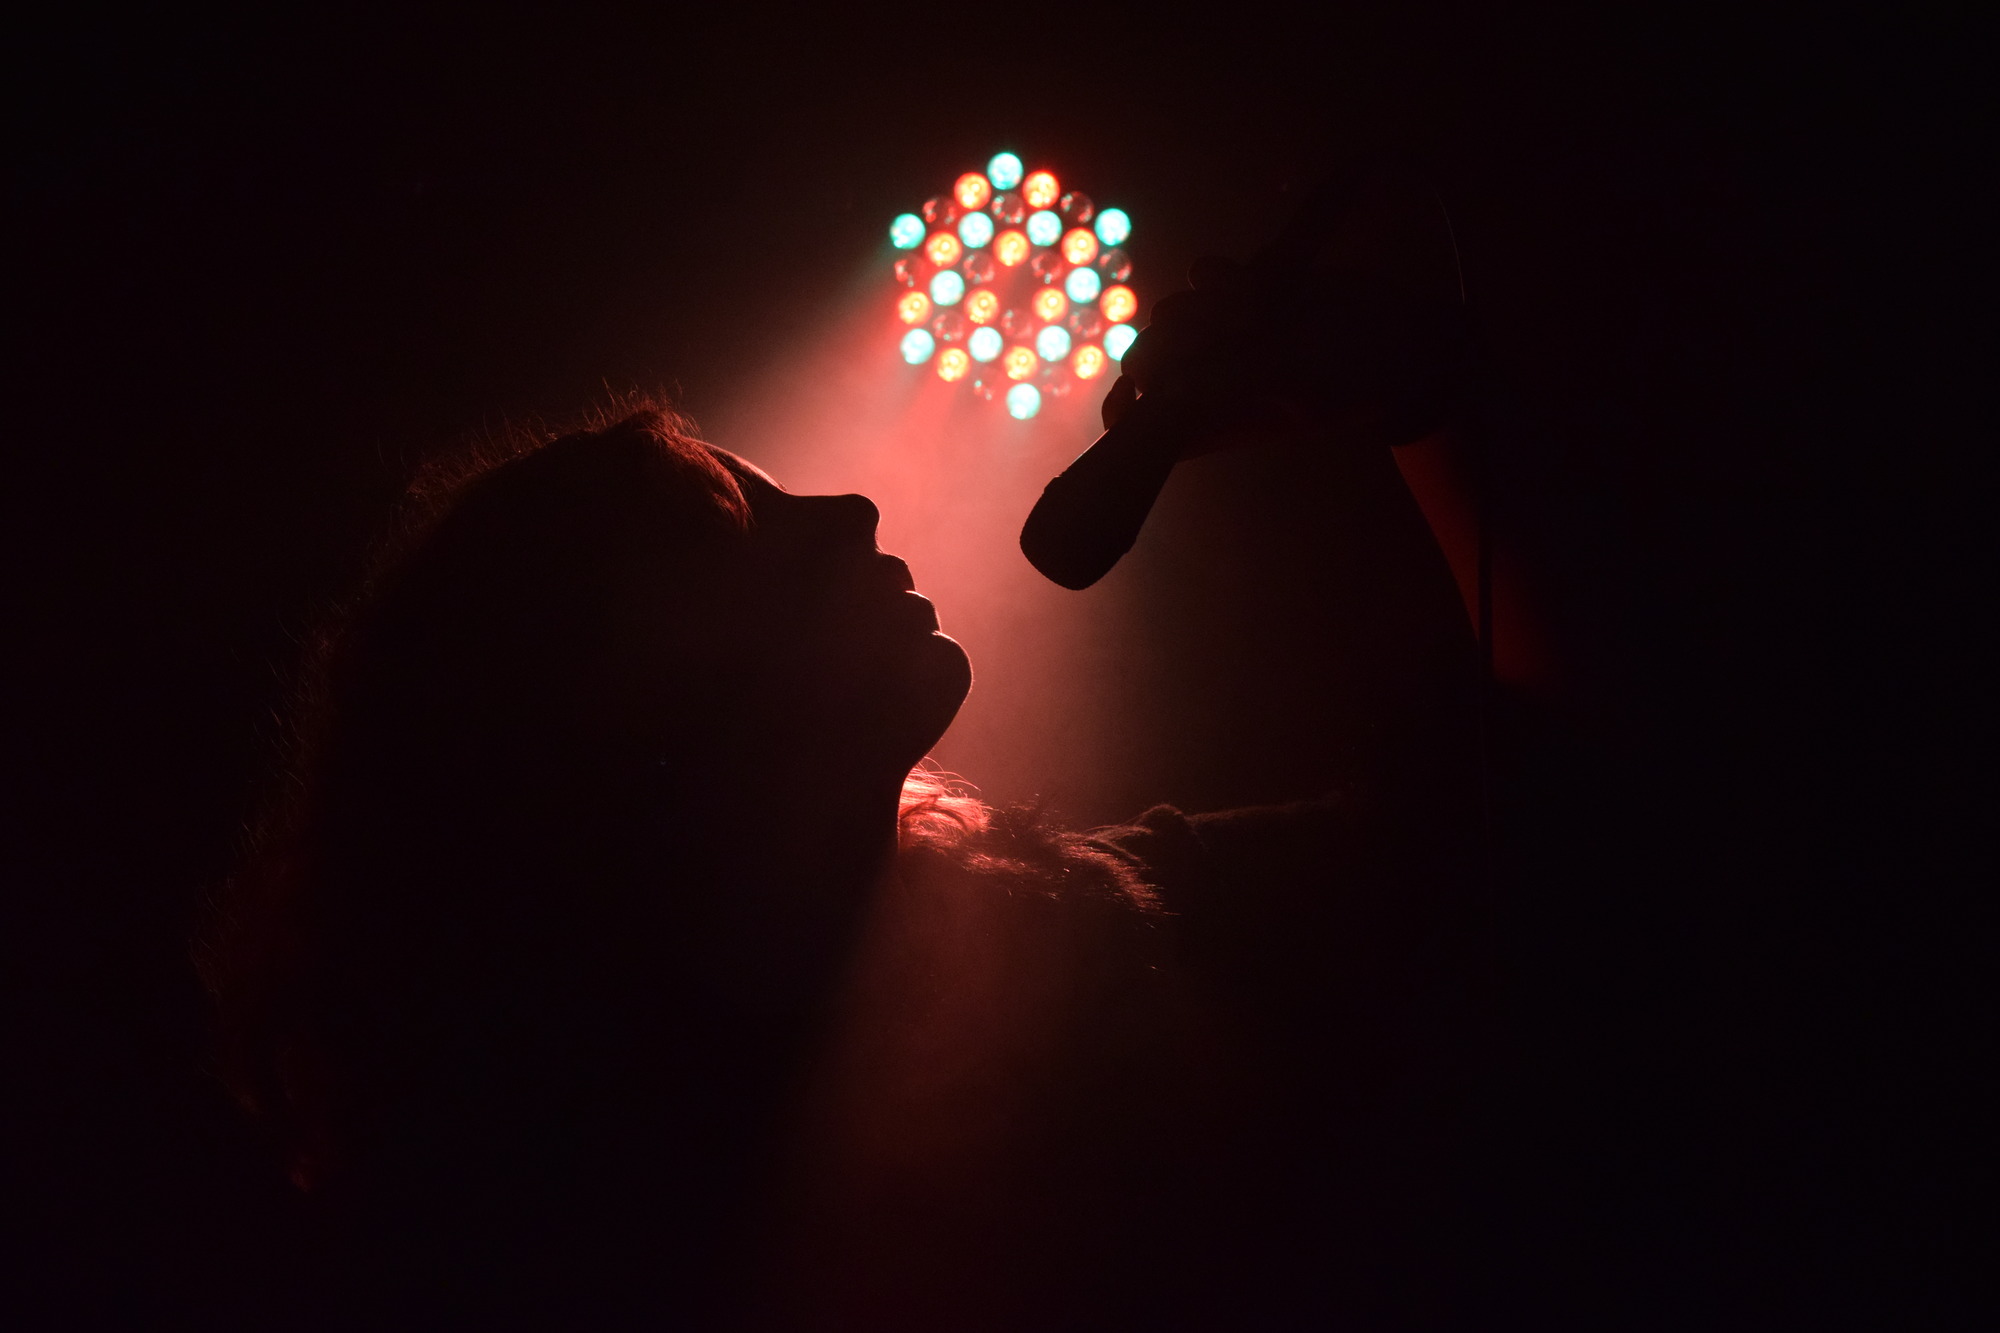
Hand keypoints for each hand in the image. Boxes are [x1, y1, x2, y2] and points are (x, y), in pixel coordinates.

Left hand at [1103, 218, 1471, 456]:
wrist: (1399, 338)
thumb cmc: (1357, 377)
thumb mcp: (1306, 389)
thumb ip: (1244, 381)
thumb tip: (1183, 379)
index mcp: (1214, 420)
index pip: (1139, 424)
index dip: (1126, 408)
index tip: (1137, 389)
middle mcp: (1208, 378)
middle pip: (1147, 357)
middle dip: (1176, 341)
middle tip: (1232, 335)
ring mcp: (1220, 334)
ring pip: (1169, 312)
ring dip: (1204, 304)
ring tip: (1259, 311)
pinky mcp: (1239, 291)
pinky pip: (1203, 275)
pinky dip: (1222, 274)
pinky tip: (1262, 285)